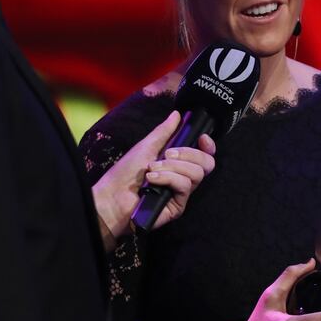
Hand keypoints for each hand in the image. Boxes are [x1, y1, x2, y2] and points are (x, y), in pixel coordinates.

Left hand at [92, 111, 215, 246]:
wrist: (111, 196)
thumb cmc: (125, 173)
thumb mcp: (146, 146)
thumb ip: (164, 131)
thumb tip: (177, 114)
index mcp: (179, 163)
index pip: (205, 155)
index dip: (208, 146)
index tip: (202, 138)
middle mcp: (183, 178)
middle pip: (207, 163)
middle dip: (187, 154)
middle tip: (167, 154)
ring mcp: (181, 193)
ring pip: (196, 174)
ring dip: (172, 167)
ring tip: (151, 169)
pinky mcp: (177, 206)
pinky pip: (184, 186)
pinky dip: (168, 178)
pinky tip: (152, 179)